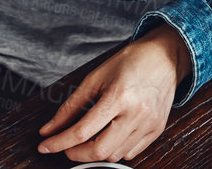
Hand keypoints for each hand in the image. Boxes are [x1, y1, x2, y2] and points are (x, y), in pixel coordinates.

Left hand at [38, 29, 185, 159]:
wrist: (166, 56)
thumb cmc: (132, 62)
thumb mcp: (95, 78)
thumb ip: (70, 107)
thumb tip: (48, 129)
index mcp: (119, 96)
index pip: (82, 131)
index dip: (58, 142)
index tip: (45, 146)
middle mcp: (137, 113)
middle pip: (99, 150)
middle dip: (75, 154)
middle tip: (66, 147)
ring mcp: (149, 123)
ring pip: (114, 155)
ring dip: (96, 152)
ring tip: (90, 139)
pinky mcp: (157, 129)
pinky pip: (131, 153)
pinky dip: (115, 151)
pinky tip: (110, 137)